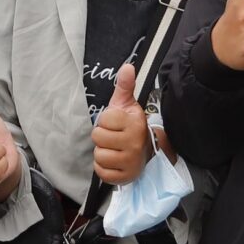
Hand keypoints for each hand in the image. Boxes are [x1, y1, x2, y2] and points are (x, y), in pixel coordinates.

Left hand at [91, 62, 151, 184]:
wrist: (146, 150)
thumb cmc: (130, 126)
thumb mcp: (127, 104)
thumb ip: (125, 86)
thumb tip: (127, 66)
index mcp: (134, 122)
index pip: (103, 120)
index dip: (105, 121)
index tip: (115, 124)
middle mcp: (134, 142)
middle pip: (97, 138)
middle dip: (102, 137)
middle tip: (114, 137)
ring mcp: (131, 161)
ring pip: (98, 155)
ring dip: (102, 153)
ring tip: (114, 149)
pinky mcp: (125, 177)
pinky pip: (101, 172)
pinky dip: (103, 167)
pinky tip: (113, 161)